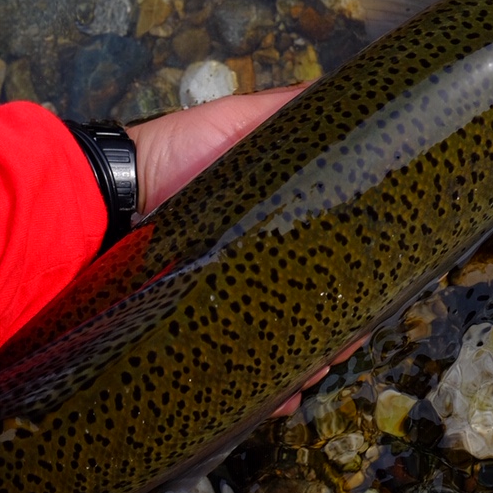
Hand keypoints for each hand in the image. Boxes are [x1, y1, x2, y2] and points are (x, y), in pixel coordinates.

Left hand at [124, 85, 362, 418]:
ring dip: (313, 361)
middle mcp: (261, 262)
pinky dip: (268, 390)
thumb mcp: (240, 121)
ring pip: (289, 342)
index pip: (336, 251)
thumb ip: (292, 111)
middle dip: (342, 326)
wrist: (110, 198)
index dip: (362, 272)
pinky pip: (243, 370)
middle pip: (319, 303)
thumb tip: (352, 97)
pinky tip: (282, 395)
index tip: (381, 287)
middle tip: (348, 336)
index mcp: (279, 220)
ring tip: (317, 366)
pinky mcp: (204, 330)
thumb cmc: (177, 152)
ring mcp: (234, 299)